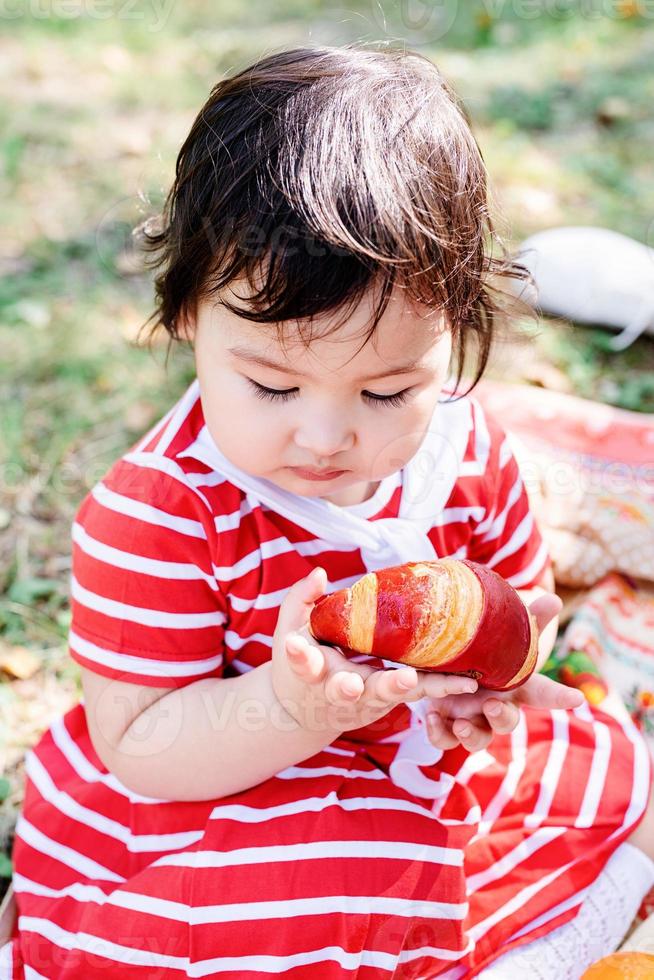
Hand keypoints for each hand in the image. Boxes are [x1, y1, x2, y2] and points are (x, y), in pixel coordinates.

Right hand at [271, 566, 479, 736]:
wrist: (307, 711)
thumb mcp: (291, 628)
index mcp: (309, 671)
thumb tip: (320, 573)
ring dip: (408, 689)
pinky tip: (468, 679)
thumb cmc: (303, 658)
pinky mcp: (390, 702)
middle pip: (345, 690)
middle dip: (349, 688)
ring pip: (389, 696)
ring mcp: (365, 700)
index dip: (299, 656)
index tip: (293, 646)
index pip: (301, 662)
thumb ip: (302, 599)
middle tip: (355, 685)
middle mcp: (336, 690)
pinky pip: (416, 694)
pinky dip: (439, 688)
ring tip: (430, 682)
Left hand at [425, 591, 584, 753]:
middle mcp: (494, 707)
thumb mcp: (497, 638)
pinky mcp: (444, 726)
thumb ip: (525, 622)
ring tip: (460, 724)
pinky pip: (444, 740)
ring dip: (471, 735)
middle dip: (503, 718)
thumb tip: (554, 599)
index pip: (541, 693)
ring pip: (478, 739)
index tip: (577, 698)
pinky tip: (431, 718)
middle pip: (508, 722)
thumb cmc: (479, 655)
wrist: (440, 668)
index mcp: (511, 687)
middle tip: (492, 706)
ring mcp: (470, 720)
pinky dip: (438, 733)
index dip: (559, 697)